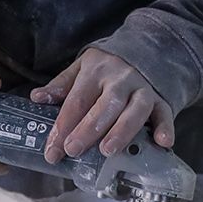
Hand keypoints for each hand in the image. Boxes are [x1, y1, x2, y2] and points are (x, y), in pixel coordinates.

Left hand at [34, 49, 174, 162]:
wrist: (143, 51)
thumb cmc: (105, 68)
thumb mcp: (80, 69)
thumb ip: (60, 85)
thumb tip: (37, 98)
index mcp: (96, 71)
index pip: (77, 101)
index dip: (63, 126)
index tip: (52, 150)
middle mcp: (120, 79)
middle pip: (105, 105)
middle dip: (88, 130)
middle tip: (73, 149)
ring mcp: (142, 89)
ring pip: (135, 109)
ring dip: (122, 130)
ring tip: (108, 150)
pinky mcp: (161, 99)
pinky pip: (165, 113)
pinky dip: (165, 127)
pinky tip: (162, 142)